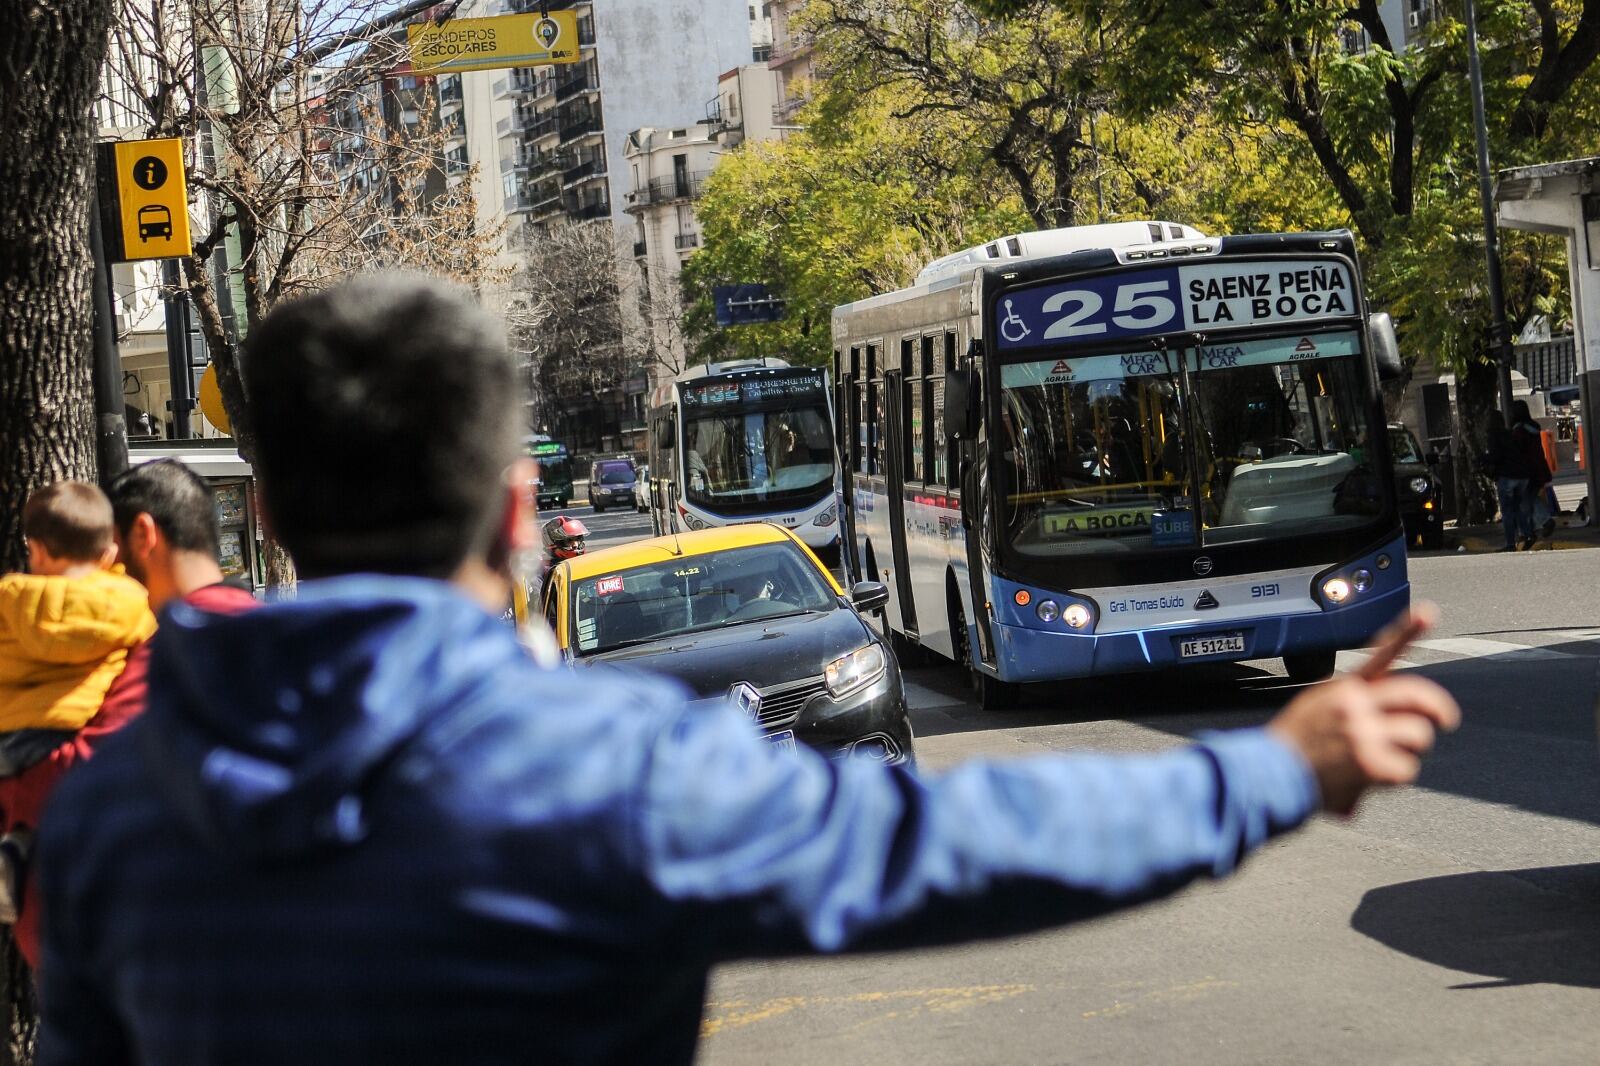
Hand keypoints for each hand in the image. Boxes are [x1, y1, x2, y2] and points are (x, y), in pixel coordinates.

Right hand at [1267, 605, 1460, 815]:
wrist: (1268, 774)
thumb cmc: (1291, 748)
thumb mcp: (1316, 709)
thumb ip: (1351, 705)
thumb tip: (1388, 716)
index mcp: (1343, 688)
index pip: (1380, 653)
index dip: (1408, 631)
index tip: (1428, 613)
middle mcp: (1354, 704)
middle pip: (1416, 694)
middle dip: (1438, 709)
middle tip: (1445, 720)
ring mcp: (1363, 731)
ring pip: (1418, 735)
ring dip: (1410, 751)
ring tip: (1383, 763)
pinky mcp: (1369, 761)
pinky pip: (1406, 769)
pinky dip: (1394, 779)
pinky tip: (1371, 781)